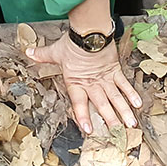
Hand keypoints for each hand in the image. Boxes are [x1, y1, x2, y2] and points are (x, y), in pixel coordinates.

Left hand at [26, 33, 142, 134]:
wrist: (89, 32)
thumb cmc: (72, 42)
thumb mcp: (55, 51)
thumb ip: (42, 55)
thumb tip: (28, 51)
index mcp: (76, 82)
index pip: (79, 103)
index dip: (83, 116)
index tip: (88, 129)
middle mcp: (92, 83)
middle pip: (101, 104)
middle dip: (110, 119)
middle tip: (117, 133)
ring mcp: (105, 78)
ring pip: (115, 98)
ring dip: (124, 111)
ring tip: (130, 124)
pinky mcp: (115, 70)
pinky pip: (124, 84)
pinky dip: (131, 94)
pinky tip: (138, 104)